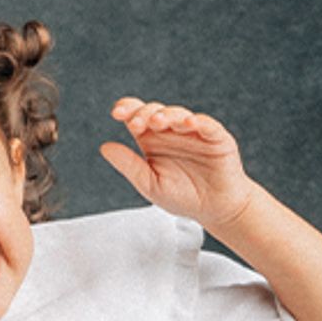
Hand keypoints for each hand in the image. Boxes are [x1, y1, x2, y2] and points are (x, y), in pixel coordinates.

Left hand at [101, 98, 256, 231]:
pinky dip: (198, 122)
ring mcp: (194, 132)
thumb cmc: (182, 196)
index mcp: (151, 139)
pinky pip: (208, 125)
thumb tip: (104, 147)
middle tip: (136, 124)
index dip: (127, 110)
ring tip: (157, 122)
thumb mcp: (149, 184)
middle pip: (154, 111)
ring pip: (178, 114)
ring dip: (167, 115)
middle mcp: (171, 131)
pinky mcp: (217, 138)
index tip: (116, 114)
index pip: (136, 116)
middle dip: (143, 114)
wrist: (215, 210)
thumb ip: (129, 165)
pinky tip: (188, 123)